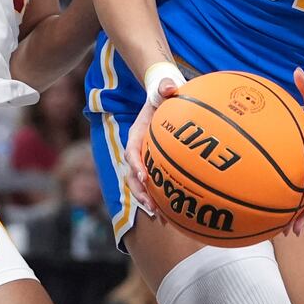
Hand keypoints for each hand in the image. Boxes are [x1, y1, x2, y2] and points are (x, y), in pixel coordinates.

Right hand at [124, 74, 179, 219]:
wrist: (162, 98)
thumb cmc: (164, 93)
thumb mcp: (164, 88)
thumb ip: (166, 87)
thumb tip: (170, 86)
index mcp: (136, 134)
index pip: (131, 151)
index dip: (135, 165)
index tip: (144, 176)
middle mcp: (137, 150)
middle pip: (132, 176)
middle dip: (140, 193)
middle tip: (152, 207)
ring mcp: (144, 160)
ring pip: (140, 185)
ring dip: (147, 201)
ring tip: (161, 217)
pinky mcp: (153, 166)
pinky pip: (154, 185)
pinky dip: (160, 199)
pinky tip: (173, 214)